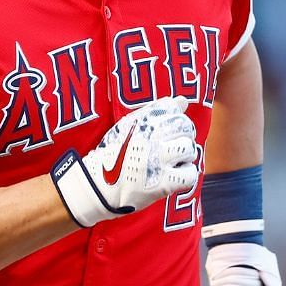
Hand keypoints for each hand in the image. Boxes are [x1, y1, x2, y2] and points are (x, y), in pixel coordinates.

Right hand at [51, 97, 198, 226]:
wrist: (97, 185)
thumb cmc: (116, 155)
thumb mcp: (130, 127)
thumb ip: (157, 111)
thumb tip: (183, 100)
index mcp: (140, 123)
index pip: (172, 107)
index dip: (175, 118)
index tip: (166, 130)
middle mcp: (149, 138)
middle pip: (185, 127)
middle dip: (183, 136)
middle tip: (172, 147)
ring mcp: (156, 161)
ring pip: (188, 149)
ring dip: (184, 156)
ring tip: (172, 162)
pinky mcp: (161, 183)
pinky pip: (188, 174)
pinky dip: (185, 174)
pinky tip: (174, 175)